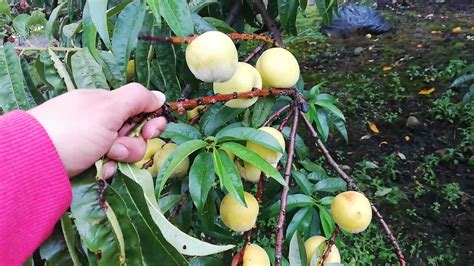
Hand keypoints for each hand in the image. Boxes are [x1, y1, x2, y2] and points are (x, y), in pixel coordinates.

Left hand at [28, 83, 166, 177]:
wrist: (35, 161)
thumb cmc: (73, 130)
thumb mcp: (107, 107)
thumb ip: (137, 98)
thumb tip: (160, 96)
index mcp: (105, 104)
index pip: (139, 109)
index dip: (150, 120)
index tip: (152, 130)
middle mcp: (101, 122)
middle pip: (134, 133)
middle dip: (132, 143)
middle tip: (119, 147)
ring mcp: (94, 143)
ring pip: (124, 152)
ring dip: (121, 157)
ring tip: (105, 159)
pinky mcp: (88, 163)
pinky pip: (111, 165)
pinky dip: (109, 168)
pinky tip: (101, 170)